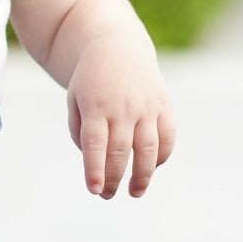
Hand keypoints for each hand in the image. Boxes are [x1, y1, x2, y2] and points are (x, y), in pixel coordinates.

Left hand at [66, 35, 175, 198]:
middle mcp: (122, 107)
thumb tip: (97, 162)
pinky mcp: (162, 105)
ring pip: (148, 149)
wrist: (116, 46)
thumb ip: (80, 132)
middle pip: (120, 151)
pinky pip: (167, 136)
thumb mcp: (74, 100)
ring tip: (134, 192)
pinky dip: (162, 156)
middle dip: (114, 179)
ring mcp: (145, 106)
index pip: (94, 144)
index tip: (94, 190)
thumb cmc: (90, 81)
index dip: (95, 169)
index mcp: (95, 106)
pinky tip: (151, 168)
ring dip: (143, 176)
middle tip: (106, 196)